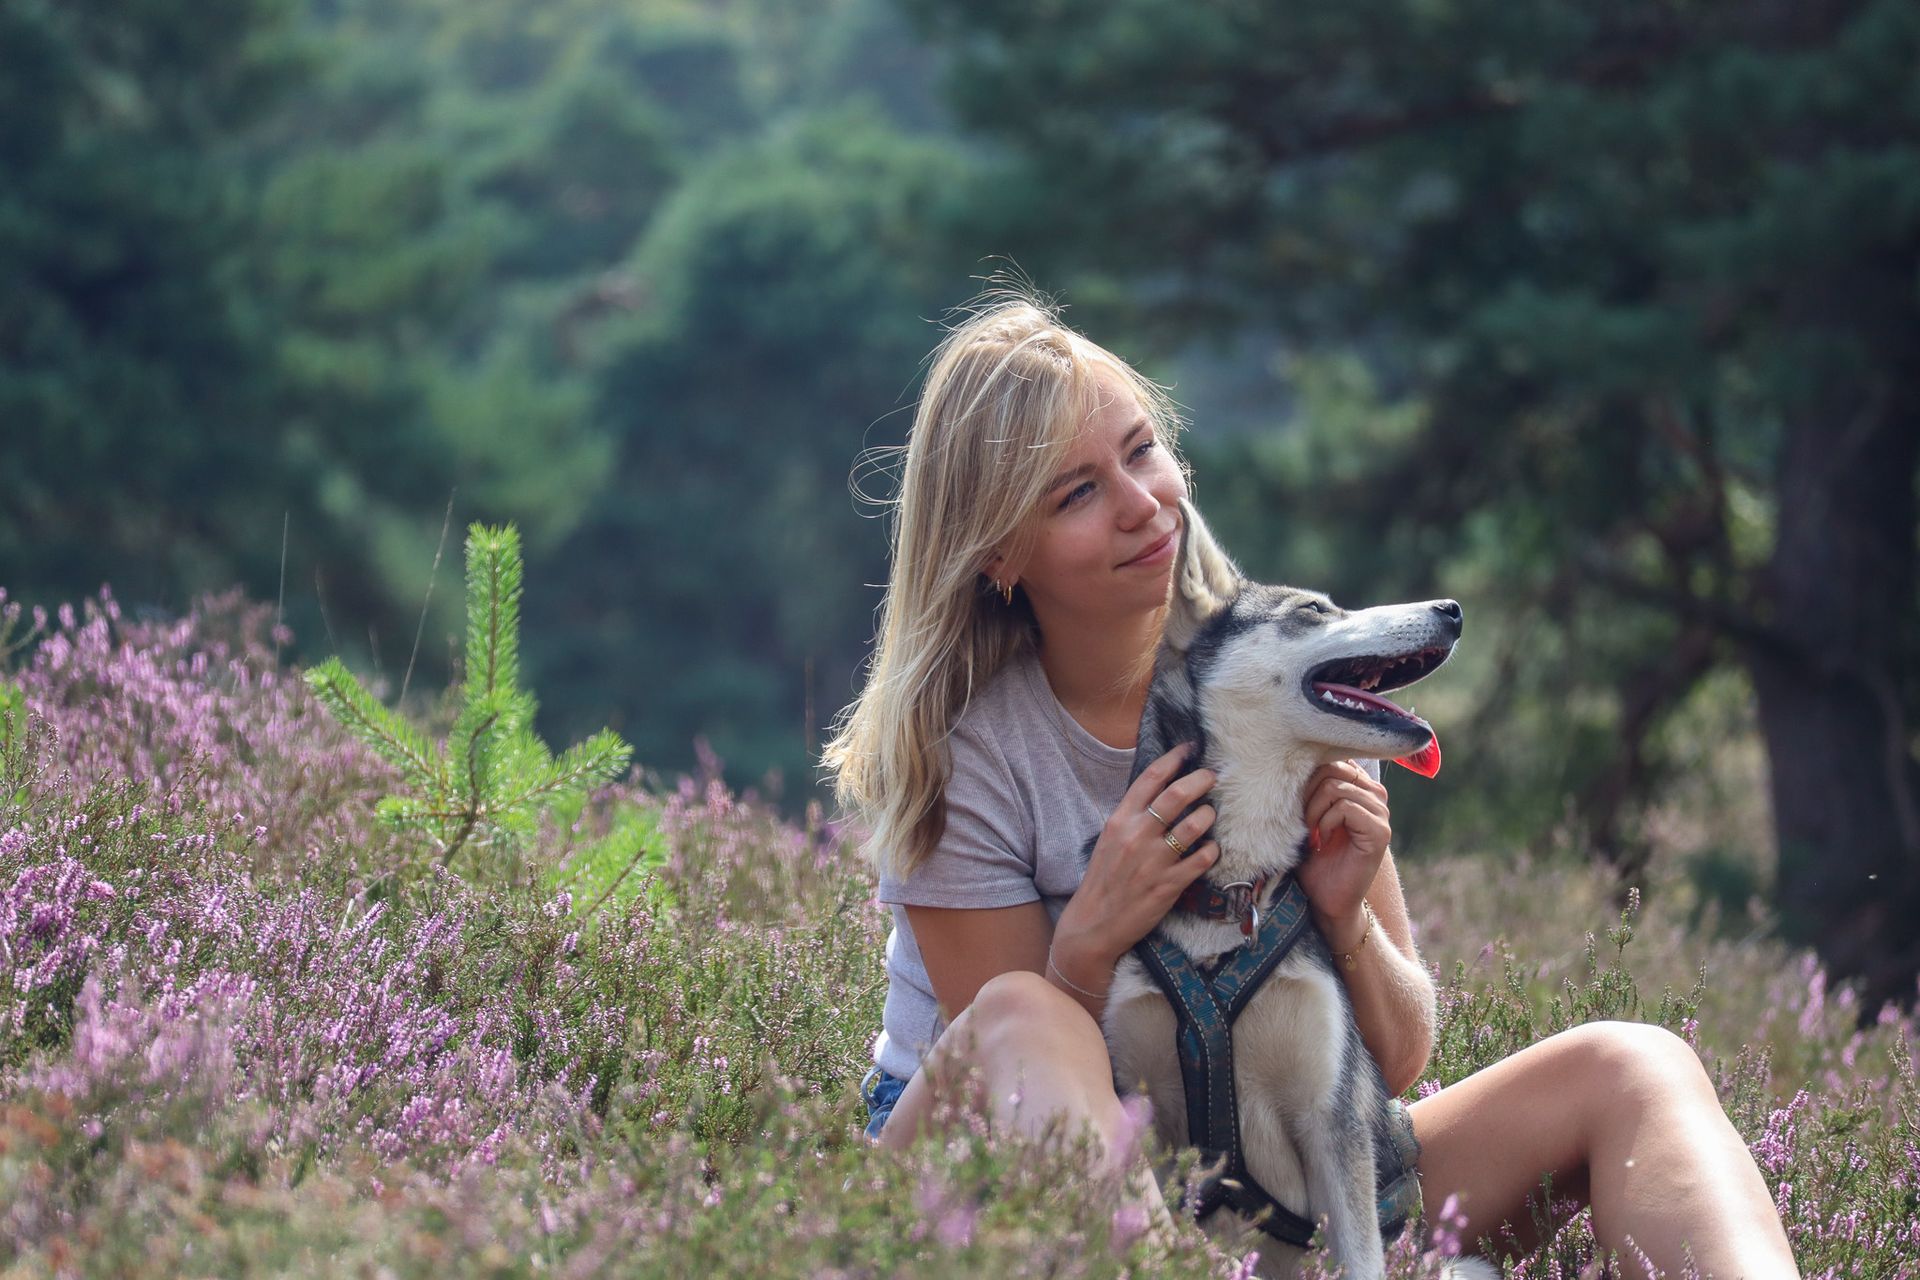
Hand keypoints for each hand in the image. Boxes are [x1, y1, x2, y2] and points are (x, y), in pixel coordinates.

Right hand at [1054, 743, 1218, 967]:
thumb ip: (1133, 817)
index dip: (1173, 759)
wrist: (1094, 924)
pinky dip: (1212, 850)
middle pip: (1177, 795)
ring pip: (1195, 825)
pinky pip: (1202, 859)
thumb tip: (1161, 793)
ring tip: (1210, 813)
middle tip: (1212, 776)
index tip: (1188, 749)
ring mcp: (1154, 860)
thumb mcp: (1110, 840)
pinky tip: (1211, 849)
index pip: (1150, 779)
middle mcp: (1137, 836)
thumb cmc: (1104, 879)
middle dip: (1201, 780)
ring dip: (1209, 814)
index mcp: (1120, 820)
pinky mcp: (1170, 885)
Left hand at [1296, 759, 1390, 949]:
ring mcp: (1381, 813)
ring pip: (1337, 787)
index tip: (1296, 799)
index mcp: (1359, 787)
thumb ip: (1311, 787)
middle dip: (1308, 792)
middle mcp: (1375, 795)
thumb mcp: (1307, 815)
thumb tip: (1293, 756)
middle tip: (1301, 821)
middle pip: (1334, 767)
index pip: (1335, 757)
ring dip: (1313, 810)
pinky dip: (1325, 822)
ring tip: (1310, 832)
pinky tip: (1321, 840)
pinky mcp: (1380, 832)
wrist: (1326, 900)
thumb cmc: (1313, 858)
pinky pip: (1346, 807)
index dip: (1309, 773)